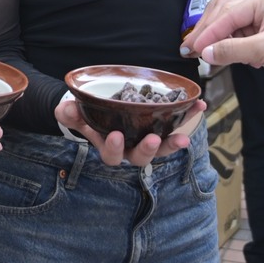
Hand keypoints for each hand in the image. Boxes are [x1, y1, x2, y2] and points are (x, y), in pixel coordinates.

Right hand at [54, 93, 202, 167]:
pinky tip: (199, 105)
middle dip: (148, 149)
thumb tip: (65, 109)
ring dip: (174, 142)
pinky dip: (187, 117)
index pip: (112, 155)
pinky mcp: (162, 128)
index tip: (115, 135)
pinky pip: (176, 125)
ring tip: (184, 136)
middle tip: (152, 139)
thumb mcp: (75, 114)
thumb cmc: (87, 115)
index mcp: (110, 148)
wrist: (101, 110)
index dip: (114, 147)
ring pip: (162, 147)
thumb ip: (70, 114)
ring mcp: (148, 139)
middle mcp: (131, 149)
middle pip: (142, 157)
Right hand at [187, 0, 263, 110]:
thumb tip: (206, 53)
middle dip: (218, 39)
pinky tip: (245, 62)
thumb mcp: (262, 49)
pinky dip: (245, 54)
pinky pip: (253, 45)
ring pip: (243, 35)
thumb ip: (231, 50)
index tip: (192, 47)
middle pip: (235, 23)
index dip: (210, 32)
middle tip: (196, 53)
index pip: (230, 15)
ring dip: (232, 48)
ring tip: (215, 60)